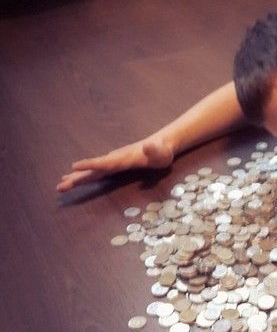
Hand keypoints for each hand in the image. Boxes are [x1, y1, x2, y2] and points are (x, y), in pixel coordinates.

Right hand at [56, 137, 173, 191]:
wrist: (160, 144)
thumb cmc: (162, 151)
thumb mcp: (161, 152)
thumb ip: (154, 150)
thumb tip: (148, 145)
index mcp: (124, 158)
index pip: (105, 163)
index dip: (90, 165)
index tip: (74, 167)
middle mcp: (115, 159)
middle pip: (93, 170)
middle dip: (77, 178)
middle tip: (59, 186)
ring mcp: (113, 162)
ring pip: (92, 171)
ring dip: (77, 178)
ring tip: (60, 185)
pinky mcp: (114, 165)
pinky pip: (97, 172)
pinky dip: (84, 176)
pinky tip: (74, 180)